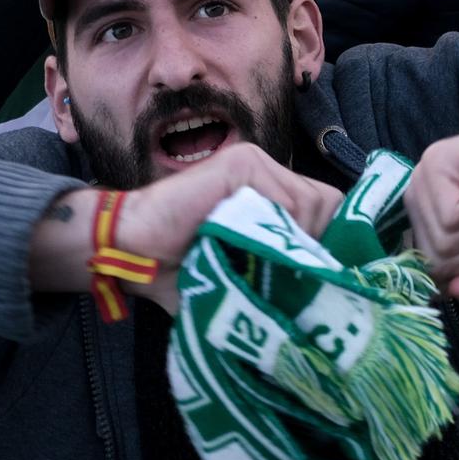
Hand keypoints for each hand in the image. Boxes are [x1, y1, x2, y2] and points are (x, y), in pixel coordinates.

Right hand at [30, 143, 340, 311]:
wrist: (128, 254)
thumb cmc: (181, 270)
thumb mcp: (241, 271)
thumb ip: (279, 269)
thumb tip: (327, 297)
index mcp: (274, 192)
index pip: (330, 212)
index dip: (327, 248)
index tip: (314, 281)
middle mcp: (270, 171)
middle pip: (327, 207)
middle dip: (313, 248)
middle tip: (284, 278)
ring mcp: (256, 163)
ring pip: (311, 205)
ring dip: (291, 244)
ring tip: (258, 266)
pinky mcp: (241, 164)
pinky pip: (283, 198)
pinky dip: (273, 230)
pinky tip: (246, 248)